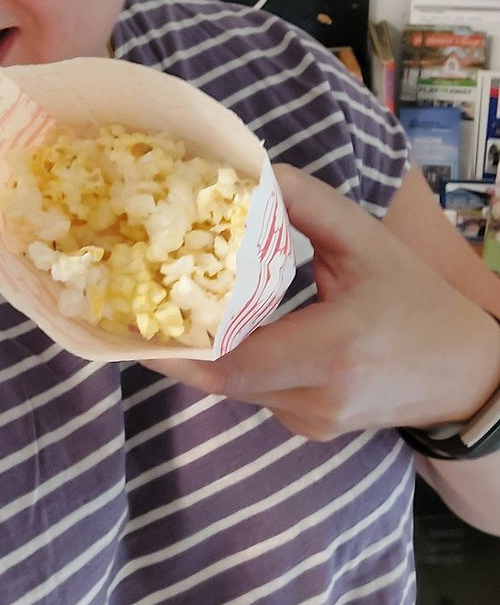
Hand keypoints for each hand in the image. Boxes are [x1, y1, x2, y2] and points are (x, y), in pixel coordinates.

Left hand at [144, 163, 499, 440]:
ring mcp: (313, 422)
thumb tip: (253, 174)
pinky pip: (258, 393)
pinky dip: (239, 362)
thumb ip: (310, 205)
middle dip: (183, 341)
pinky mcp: (309, 430)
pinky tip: (235, 328)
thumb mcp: (368, 242)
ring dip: (210, 350)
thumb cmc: (416, 302)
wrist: (466, 375)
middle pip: (225, 377)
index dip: (179, 349)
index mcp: (334, 351)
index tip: (137, 320)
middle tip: (144, 299)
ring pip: (238, 387)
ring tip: (181, 304)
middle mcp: (319, 398)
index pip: (235, 364)